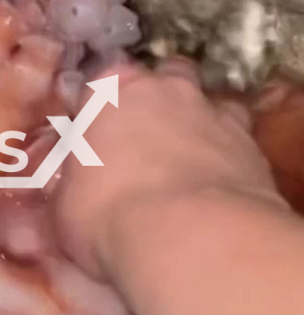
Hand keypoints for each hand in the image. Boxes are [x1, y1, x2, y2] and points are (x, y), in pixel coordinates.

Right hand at [54, 57, 283, 275]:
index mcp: (109, 93)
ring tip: (182, 161)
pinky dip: (224, 153)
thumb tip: (67, 188)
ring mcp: (211, 110)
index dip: (98, 112)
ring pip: (203, 100)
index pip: (99, 86)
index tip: (93, 138)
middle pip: (160, 77)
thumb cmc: (107, 215)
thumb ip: (68, 185)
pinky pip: (235, 137)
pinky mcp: (249, 142)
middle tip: (141, 141)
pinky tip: (214, 182)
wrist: (189, 238)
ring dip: (193, 122)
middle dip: (153, 101)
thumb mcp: (64, 207)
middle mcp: (162, 88)